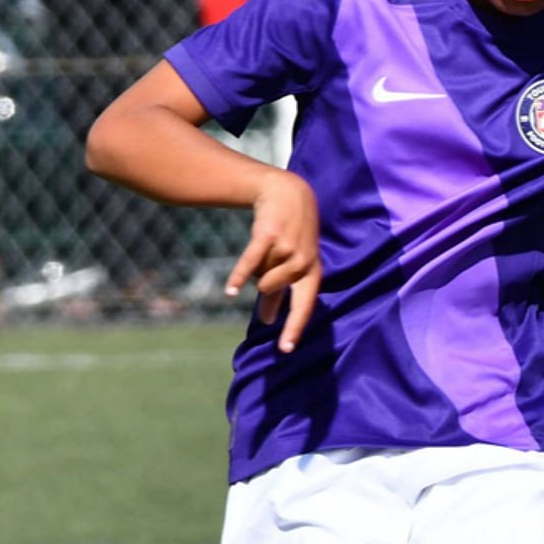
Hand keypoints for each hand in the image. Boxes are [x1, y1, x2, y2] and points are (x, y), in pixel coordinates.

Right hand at [225, 170, 321, 353]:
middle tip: (266, 272)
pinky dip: (239, 276)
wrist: (287, 193)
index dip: (294, 328)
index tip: (285, 350)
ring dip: (255, 268)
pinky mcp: (269, 235)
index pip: (304, 307)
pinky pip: (250, 263)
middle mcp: (303, 262)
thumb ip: (279, 293)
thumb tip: (266, 321)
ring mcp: (287, 248)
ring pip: (260, 275)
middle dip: (265, 289)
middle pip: (272, 289)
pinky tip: (231, 292)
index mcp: (312, 273)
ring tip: (266, 247)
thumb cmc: (291, 235)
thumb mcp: (291, 263)